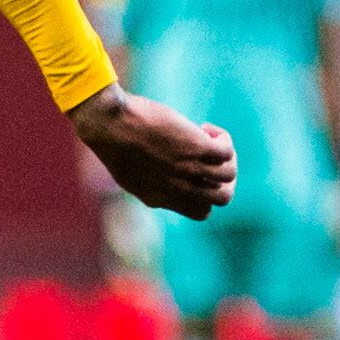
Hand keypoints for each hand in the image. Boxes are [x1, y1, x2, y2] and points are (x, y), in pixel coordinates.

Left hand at [70, 84, 236, 219]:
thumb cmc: (114, 143)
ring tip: (206, 138)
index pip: (202, 212)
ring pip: (229, 175)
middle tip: (208, 156)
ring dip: (225, 155)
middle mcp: (180, 189)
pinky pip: (227, 152)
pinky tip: (204, 128)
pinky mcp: (197, 148)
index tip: (193, 172)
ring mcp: (190, 170)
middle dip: (222, 177)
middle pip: (223, 197)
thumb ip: (150, 182)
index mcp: (162, 199)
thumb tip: (164, 174)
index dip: (205, 193)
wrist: (110, 127)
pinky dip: (222, 139)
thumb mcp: (130, 174)